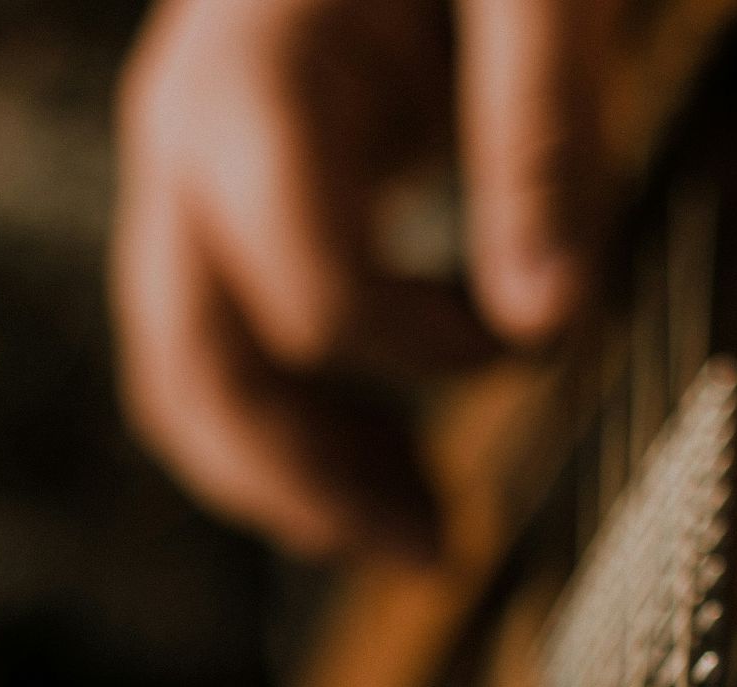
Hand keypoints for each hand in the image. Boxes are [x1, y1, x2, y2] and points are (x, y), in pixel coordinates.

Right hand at [112, 0, 615, 558]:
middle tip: (428, 552)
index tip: (538, 333)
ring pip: (188, 367)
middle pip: (195, 362)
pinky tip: (376, 454)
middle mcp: (186, 135)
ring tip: (407, 536)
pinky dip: (291, 412)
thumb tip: (551, 321)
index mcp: (247, 84)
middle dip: (306, 479)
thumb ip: (543, 132)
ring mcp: (190, 163)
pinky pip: (224, 331)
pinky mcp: (230, 182)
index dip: (430, 349)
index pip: (309, 294)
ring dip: (287, 472)